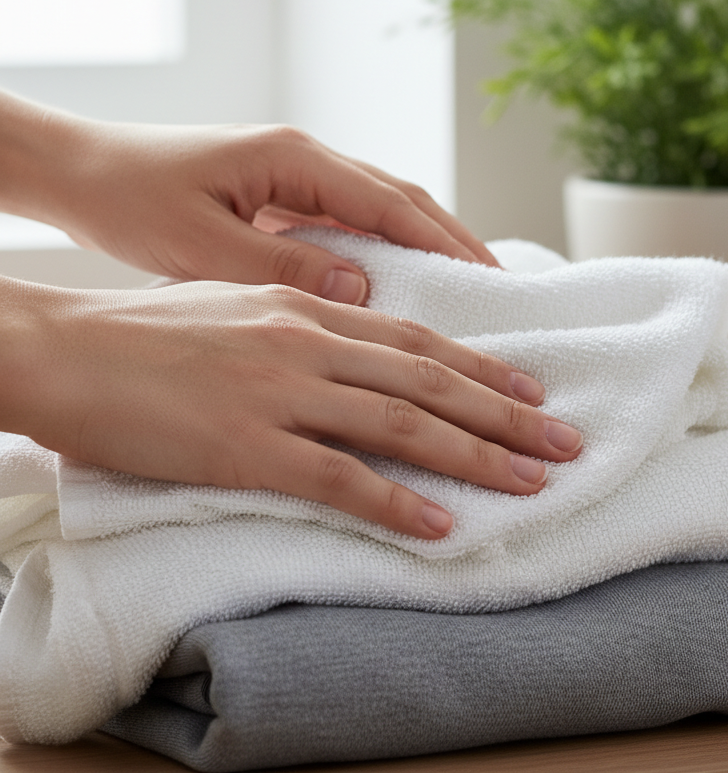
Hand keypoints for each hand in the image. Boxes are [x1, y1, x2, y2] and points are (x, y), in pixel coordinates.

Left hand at [0, 92, 497, 303]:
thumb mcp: (201, 243)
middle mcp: (306, 158)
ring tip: (468, 283)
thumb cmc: (129, 199)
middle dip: (453, 238)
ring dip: (426, 241)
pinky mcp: (283, 194)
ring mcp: (296, 174)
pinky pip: (351, 220)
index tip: (488, 278)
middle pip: (402, 197)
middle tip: (499, 284)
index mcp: (293, 158)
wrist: (81, 172)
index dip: (444, 242)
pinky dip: (387, 246)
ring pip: (382, 206)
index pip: (390, 202)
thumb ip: (282, 266)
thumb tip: (362, 286)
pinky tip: (402, 277)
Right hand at [0, 279, 583, 537]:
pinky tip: (439, 525)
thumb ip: (302, 314)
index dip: (482, 367)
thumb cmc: (145, 329)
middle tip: (564, 441)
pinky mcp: (248, 445)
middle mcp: (311, 343)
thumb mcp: (238, 299)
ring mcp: (283, 393)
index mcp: (310, 307)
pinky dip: (396, 502)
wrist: (66, 348)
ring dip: (476, 457)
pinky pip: (339, 478)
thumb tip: (352, 325)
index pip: (418, 342)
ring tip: (532, 481)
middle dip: (507, 414)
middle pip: (431, 382)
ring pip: (403, 426)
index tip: (532, 390)